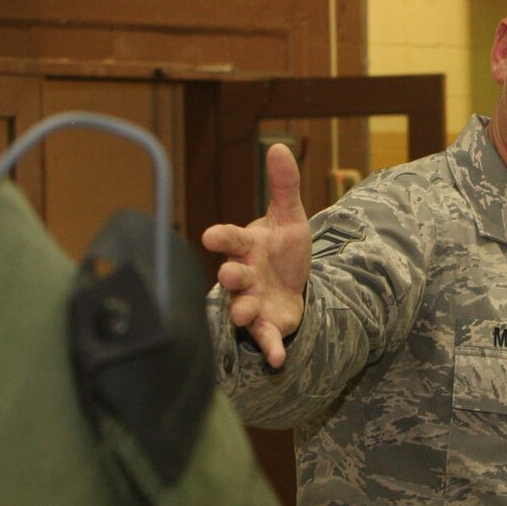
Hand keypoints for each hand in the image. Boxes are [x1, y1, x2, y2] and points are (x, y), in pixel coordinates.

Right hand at [200, 143, 310, 367]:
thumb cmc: (283, 249)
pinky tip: (278, 359)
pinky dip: (270, 349)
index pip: (232, 239)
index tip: (211, 236)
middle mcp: (245, 275)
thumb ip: (284, 185)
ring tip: (244, 313)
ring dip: (242, 310)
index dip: (222, 238)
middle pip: (233, 275)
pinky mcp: (267, 326)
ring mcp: (253, 302)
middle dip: (230, 275)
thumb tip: (280, 146)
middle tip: (230, 274)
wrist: (295, 285)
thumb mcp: (290, 216)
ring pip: (242, 308)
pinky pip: (265, 339)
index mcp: (248, 246)